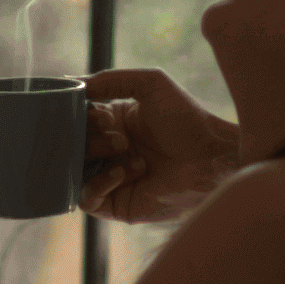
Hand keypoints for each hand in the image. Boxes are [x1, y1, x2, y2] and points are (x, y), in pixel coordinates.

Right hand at [77, 66, 242, 223]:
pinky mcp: (117, 204)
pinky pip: (86, 199)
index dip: (83, 117)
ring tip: (124, 151)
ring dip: (94, 157)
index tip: (105, 117)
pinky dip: (97, 185)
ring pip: (74, 170)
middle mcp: (108, 151)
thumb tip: (74, 84)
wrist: (211, 157)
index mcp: (113, 124)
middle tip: (120, 138)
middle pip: (73, 144)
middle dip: (90, 137)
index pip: (77, 120)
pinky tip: (122, 173)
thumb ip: (112, 79)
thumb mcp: (150, 83)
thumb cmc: (187, 119)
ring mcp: (110, 179)